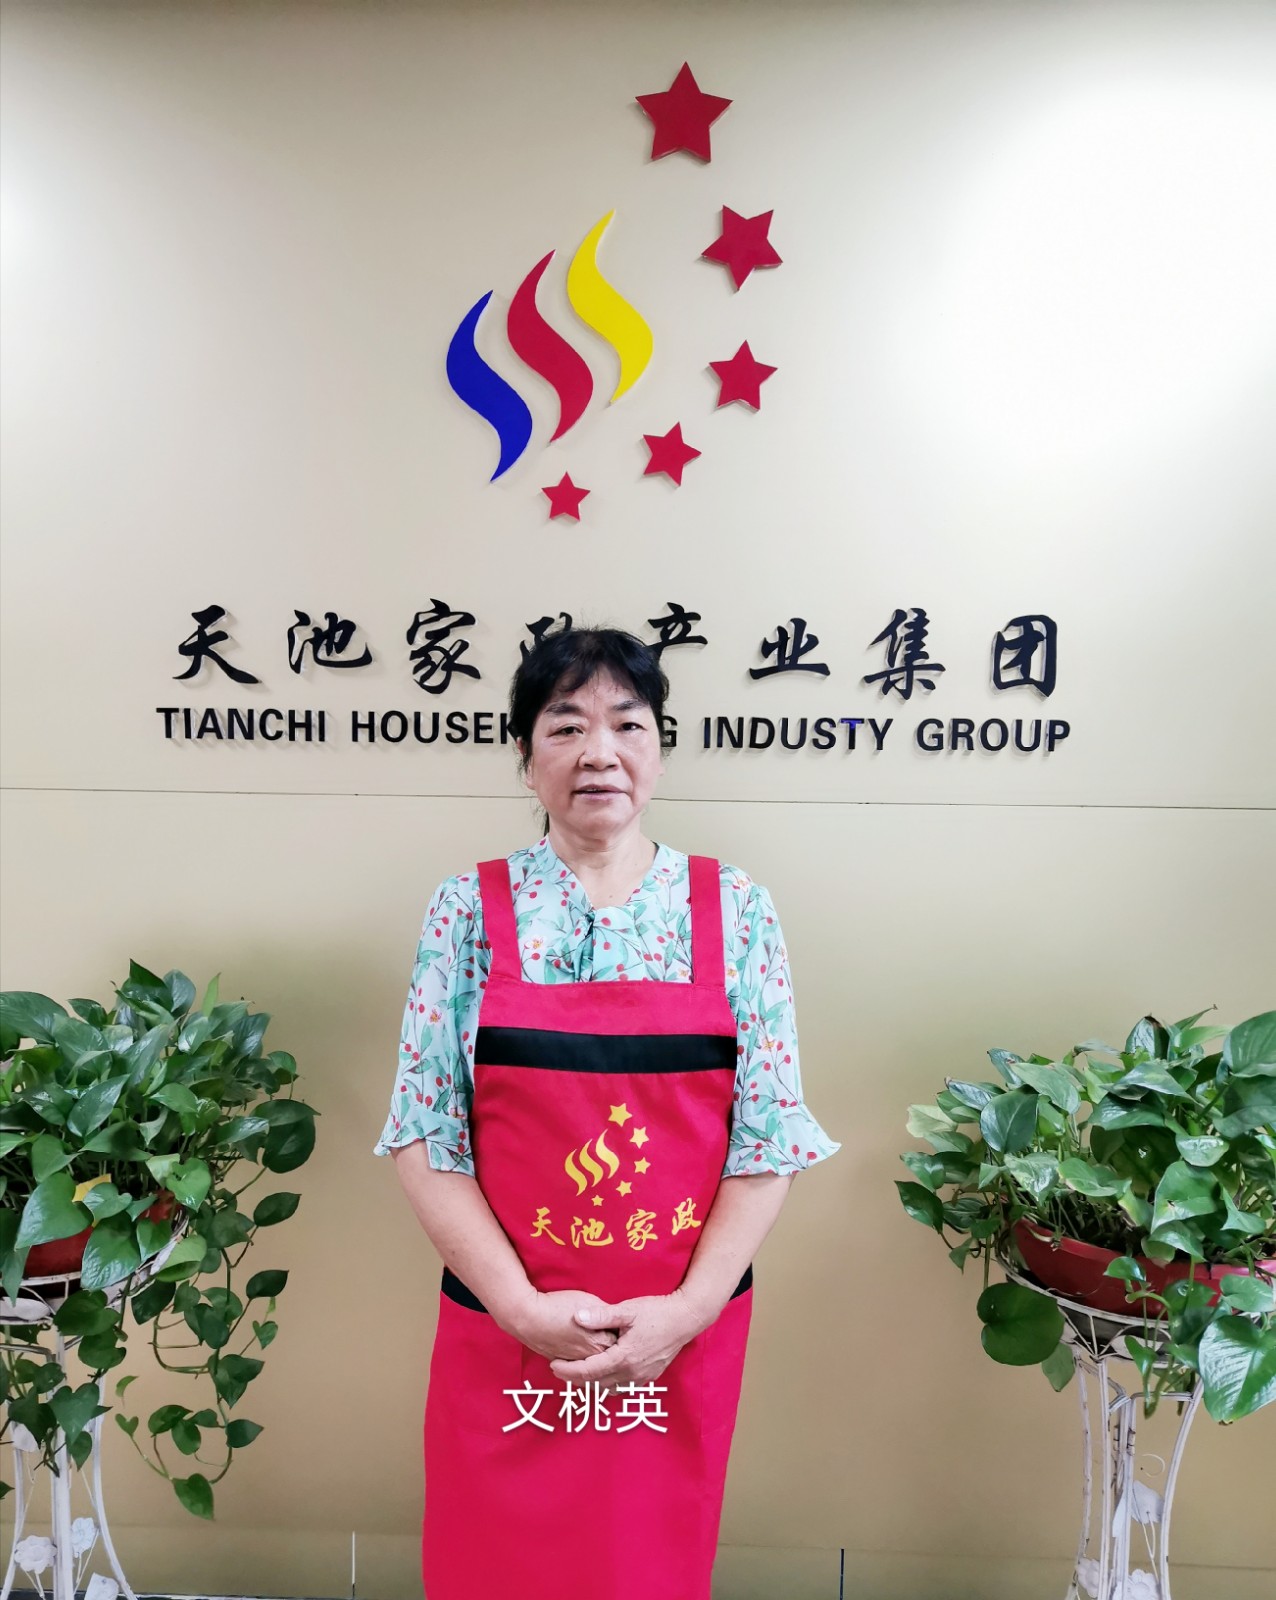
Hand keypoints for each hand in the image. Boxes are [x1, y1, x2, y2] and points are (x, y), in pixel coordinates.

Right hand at [503, 1287, 620, 1363]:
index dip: (626, 1339)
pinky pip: (581, 1370)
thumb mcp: (589, 1302)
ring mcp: (575, 1362)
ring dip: (603, 1364)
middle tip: (626, 1349)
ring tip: (611, 1358)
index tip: (632, 1334)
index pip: (622, 1345)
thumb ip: (605, 1313)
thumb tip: (617, 1317)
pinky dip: (588, 1368)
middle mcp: (589, 1357)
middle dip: (618, 1354)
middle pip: (611, 1360)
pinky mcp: (563, 1363)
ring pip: (596, 1368)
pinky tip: (591, 1362)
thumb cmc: (558, 1307)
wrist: (529, 1318)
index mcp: (599, 1342)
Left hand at [547, 1289, 705, 1395]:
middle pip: (596, 1384)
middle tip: (559, 1370)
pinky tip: (602, 1375)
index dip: (568, 1370)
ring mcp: (641, 1377)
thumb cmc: (657, 1312)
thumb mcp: (628, 1310)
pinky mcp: (649, 1377)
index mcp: (623, 1357)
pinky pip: (623, 1387)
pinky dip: (608, 1384)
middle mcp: (631, 1373)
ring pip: (609, 1389)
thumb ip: (602, 1316)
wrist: (686, 1319)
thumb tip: (577, 1317)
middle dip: (575, 1379)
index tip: (553, 1365)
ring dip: (591, 1384)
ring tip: (576, 1374)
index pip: (588, 1371)